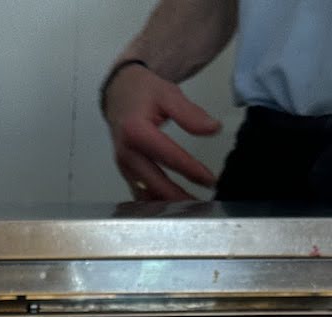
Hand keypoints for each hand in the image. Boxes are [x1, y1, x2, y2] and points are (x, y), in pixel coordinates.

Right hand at [103, 63, 220, 201]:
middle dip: (179, 197)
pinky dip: (156, 201)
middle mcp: (126, 153)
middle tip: (202, 205)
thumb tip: (213, 129)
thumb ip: (190, 114)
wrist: (118, 92)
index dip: (191, 170)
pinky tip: (174, 206)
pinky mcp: (125, 172)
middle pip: (155, 183)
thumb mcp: (168, 94)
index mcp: (136, 131)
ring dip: (167, 204)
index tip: (210, 180)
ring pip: (146, 193)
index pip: (169, 156)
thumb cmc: (143, 92)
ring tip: (191, 209)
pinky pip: (140, 192)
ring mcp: (123, 166)